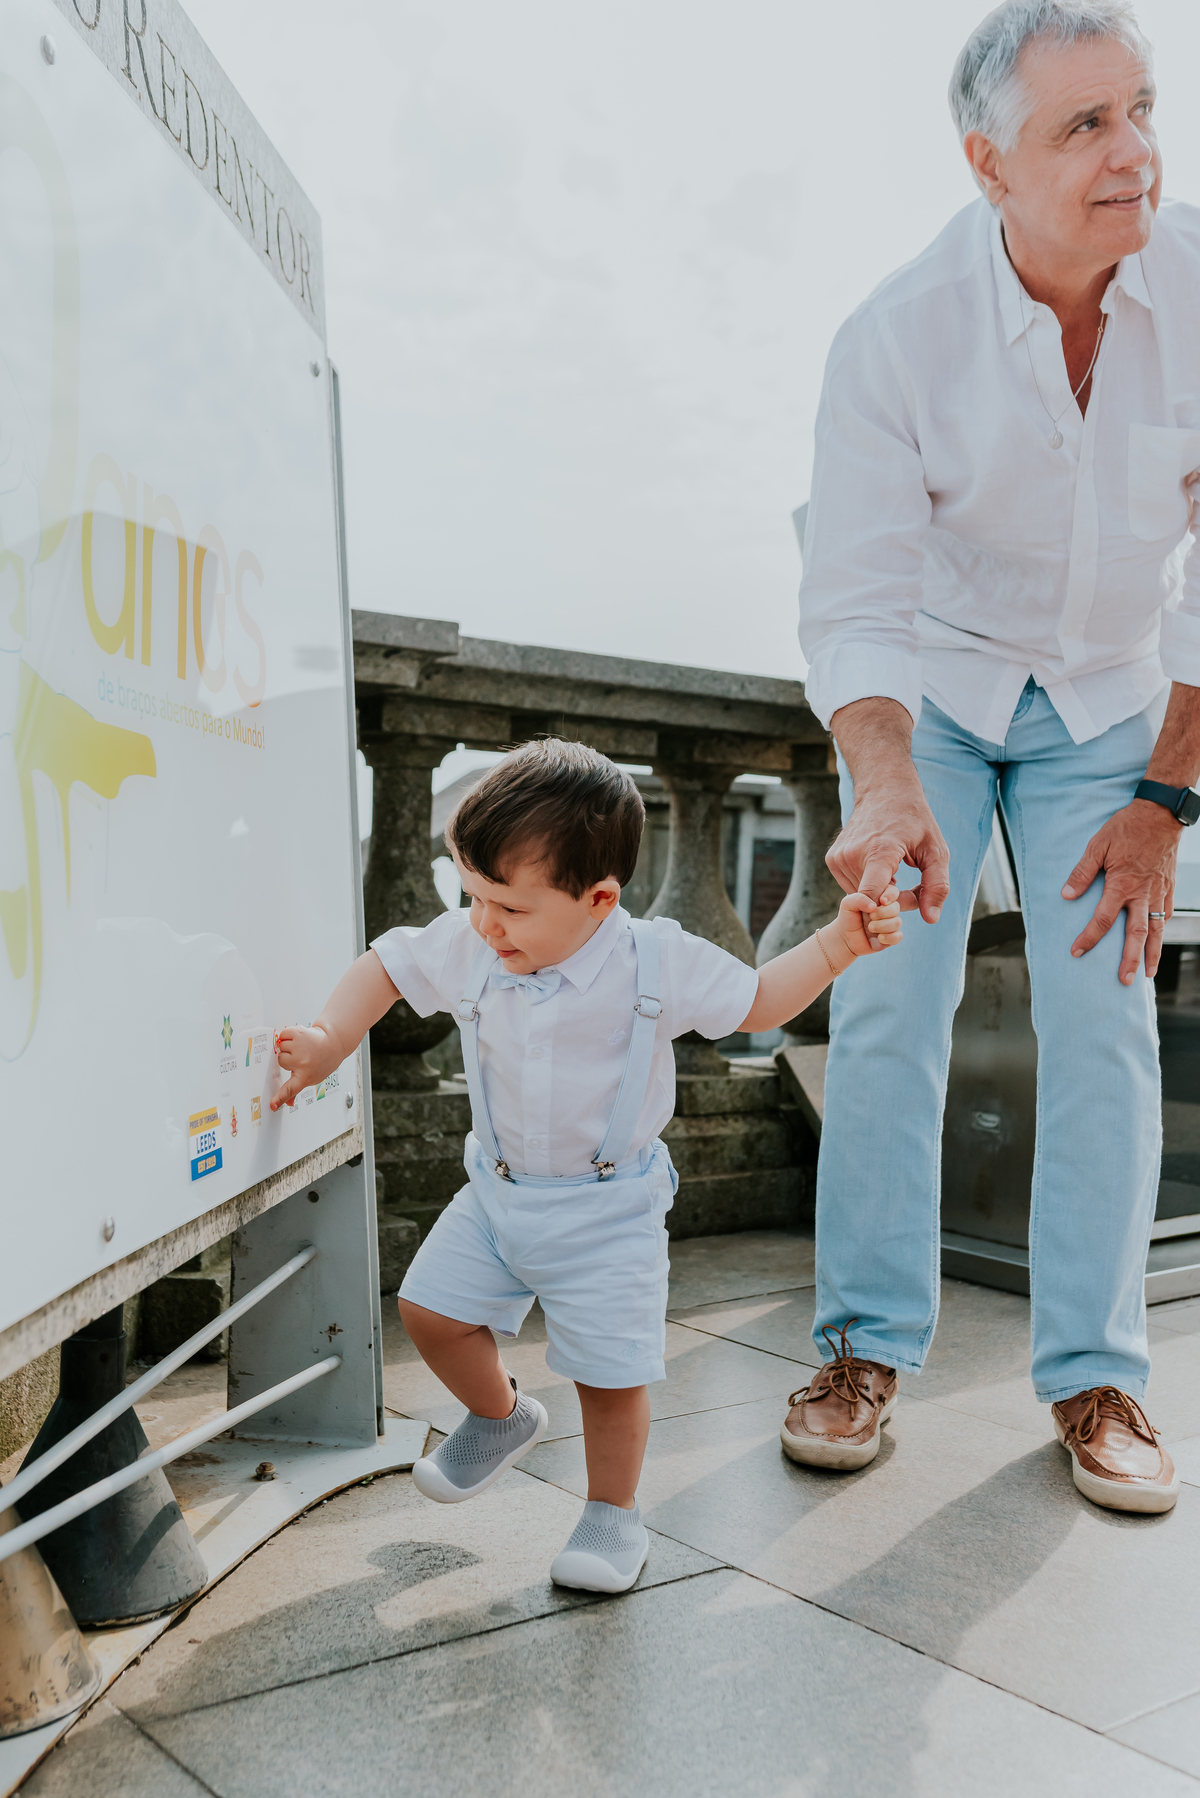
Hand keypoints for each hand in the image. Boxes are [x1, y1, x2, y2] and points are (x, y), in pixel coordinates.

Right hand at [270, 1023, 343, 1109]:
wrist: (334, 1043)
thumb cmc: (324, 1061)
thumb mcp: (313, 1077)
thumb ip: (297, 1089)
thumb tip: (288, 1103)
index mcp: (306, 1076)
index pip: (290, 1090)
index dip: (279, 1098)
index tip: (272, 1105)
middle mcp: (302, 1062)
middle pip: (281, 1061)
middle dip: (288, 1058)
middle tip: (300, 1056)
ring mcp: (300, 1047)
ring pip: (281, 1048)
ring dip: (288, 1046)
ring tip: (301, 1047)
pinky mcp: (299, 1033)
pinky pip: (282, 1035)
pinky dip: (287, 1035)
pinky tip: (297, 1038)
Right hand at [826, 771, 948, 924]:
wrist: (884, 791)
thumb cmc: (915, 821)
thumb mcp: (936, 851)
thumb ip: (937, 886)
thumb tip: (931, 919)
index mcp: (879, 851)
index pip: (870, 897)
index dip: (887, 909)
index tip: (901, 903)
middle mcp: (853, 854)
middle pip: (871, 900)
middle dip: (893, 902)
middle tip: (909, 887)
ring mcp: (839, 856)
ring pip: (860, 897)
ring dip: (879, 895)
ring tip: (895, 874)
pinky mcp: (832, 859)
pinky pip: (851, 887)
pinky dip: (866, 885)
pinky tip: (879, 869)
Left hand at [830, 884, 915, 961]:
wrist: (845, 937)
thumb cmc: (848, 917)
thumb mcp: (848, 904)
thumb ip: (859, 899)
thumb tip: (873, 906)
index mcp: (879, 898)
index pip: (892, 891)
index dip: (890, 895)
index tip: (882, 901)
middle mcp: (887, 910)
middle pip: (896, 907)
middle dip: (883, 912)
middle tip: (870, 916)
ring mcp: (890, 924)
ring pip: (897, 922)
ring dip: (883, 926)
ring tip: (870, 928)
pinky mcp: (891, 938)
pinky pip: (898, 936)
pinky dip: (889, 937)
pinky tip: (879, 938)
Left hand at [1062, 799, 1179, 982]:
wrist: (1160, 814)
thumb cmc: (1126, 827)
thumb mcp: (1097, 845)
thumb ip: (1082, 872)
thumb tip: (1066, 894)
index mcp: (1122, 885)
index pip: (1103, 919)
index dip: (1089, 937)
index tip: (1077, 951)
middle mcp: (1142, 893)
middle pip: (1135, 934)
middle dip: (1129, 960)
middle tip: (1124, 981)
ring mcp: (1158, 891)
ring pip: (1156, 929)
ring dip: (1152, 953)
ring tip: (1148, 974)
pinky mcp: (1169, 886)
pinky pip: (1166, 913)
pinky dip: (1162, 929)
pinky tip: (1157, 938)